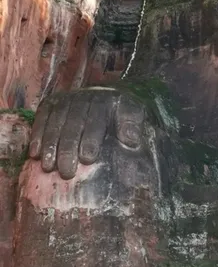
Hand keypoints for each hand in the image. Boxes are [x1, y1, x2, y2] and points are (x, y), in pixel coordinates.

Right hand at [28, 87, 145, 179]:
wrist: (109, 94)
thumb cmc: (122, 113)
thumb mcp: (134, 114)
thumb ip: (133, 125)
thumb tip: (131, 141)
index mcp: (106, 101)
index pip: (96, 121)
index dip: (91, 140)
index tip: (88, 159)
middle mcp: (84, 97)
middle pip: (73, 124)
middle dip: (68, 149)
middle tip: (66, 172)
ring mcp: (66, 99)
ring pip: (56, 122)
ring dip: (50, 145)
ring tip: (48, 167)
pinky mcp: (51, 102)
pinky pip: (42, 118)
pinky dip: (37, 136)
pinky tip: (34, 153)